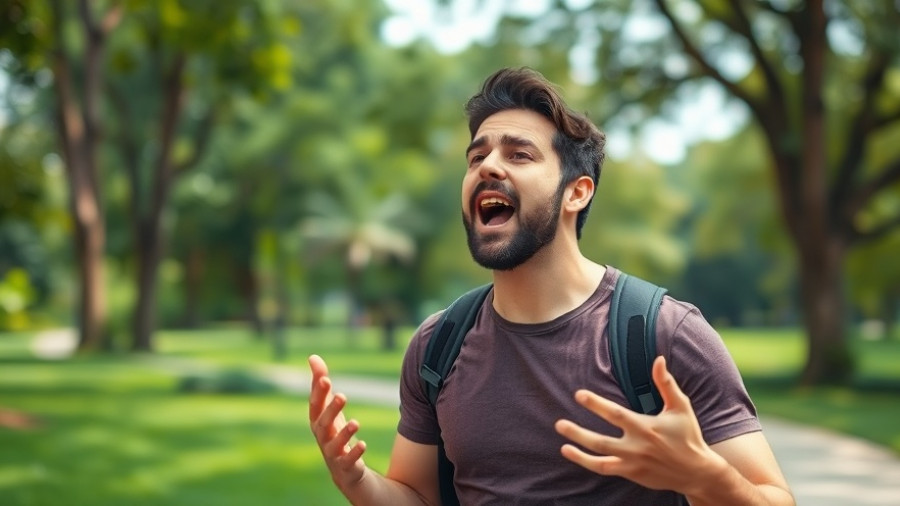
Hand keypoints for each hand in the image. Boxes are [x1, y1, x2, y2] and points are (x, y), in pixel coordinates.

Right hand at [308, 354, 367, 490]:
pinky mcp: (345, 465)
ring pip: (334, 444)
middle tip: (342, 396)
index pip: (315, 405)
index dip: (318, 393)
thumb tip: (312, 357)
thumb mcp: (328, 407)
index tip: (325, 378)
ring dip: (344, 433)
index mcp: (317, 421)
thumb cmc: (334, 431)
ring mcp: (332, 452)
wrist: (344, 468)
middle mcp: (322, 437)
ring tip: (356, 422)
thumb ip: (320, 383)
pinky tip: (362, 444)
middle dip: (331, 410)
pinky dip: (354, 453)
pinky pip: (347, 460)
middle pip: (323, 423)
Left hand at [554, 356, 725, 494]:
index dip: (596, 404)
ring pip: (600, 458)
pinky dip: (587, 463)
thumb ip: (666, 383)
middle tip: (559, 424)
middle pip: (601, 441)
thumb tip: (658, 359)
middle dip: (579, 432)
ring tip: (562, 439)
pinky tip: (572, 453)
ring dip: (579, 452)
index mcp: (646, 427)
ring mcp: (633, 463)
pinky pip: (605, 469)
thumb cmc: (688, 435)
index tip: (579, 394)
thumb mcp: (680, 407)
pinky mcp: (632, 473)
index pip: (615, 415)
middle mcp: (637, 447)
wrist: (697, 472)